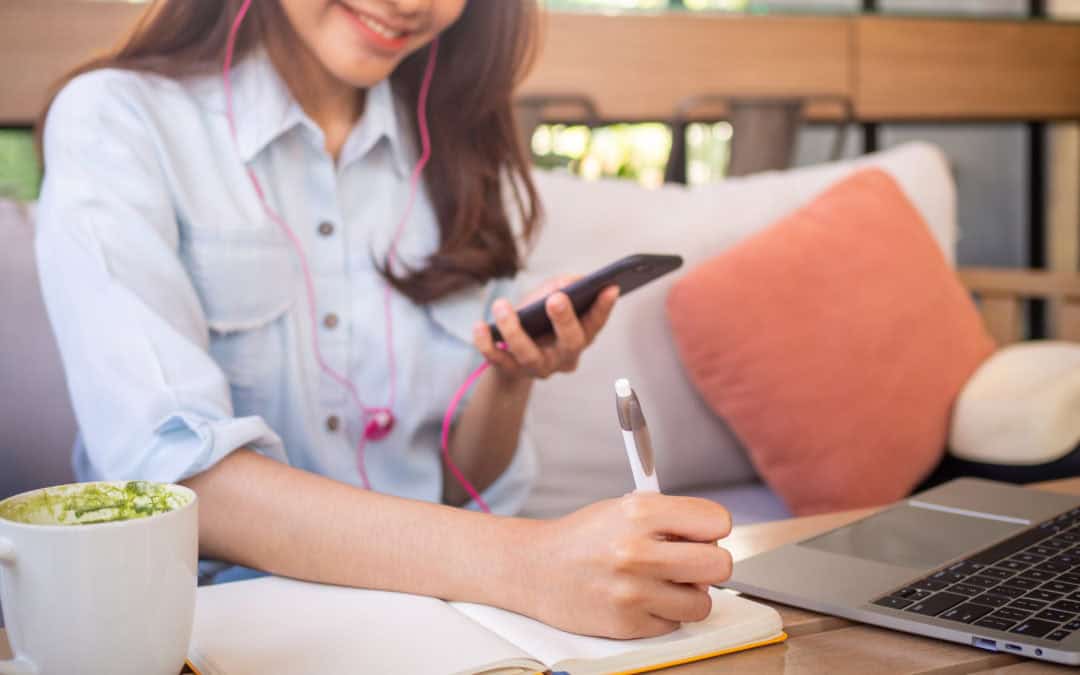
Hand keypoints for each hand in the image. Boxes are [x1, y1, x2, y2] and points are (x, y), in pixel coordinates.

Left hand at [472, 275, 618, 380]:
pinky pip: (497, 359)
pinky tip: (479, 326)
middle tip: (557, 298)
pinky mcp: (510, 372)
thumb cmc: (537, 320)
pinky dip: (486, 344)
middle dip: (565, 320)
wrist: (511, 357)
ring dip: (513, 329)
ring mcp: (537, 368)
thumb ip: (563, 287)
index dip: (604, 307)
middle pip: (570, 344)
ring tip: (502, 305)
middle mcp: (563, 357)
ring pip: (528, 354)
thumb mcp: (550, 299)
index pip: (596, 324)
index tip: (610, 286)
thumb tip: (570, 283)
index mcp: (580, 338)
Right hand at [521, 493, 732, 638]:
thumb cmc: (584, 537)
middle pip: (719, 564)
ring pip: (702, 601)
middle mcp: (636, 550)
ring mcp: (632, 590)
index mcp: (639, 511)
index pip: (716, 521)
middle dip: (709, 564)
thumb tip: (714, 536)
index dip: (713, 529)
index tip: (703, 534)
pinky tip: (642, 598)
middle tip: (690, 562)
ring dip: (688, 593)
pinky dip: (664, 613)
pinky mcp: (627, 623)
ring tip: (662, 582)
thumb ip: (669, 518)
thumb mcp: (624, 508)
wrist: (535, 569)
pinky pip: (675, 622)